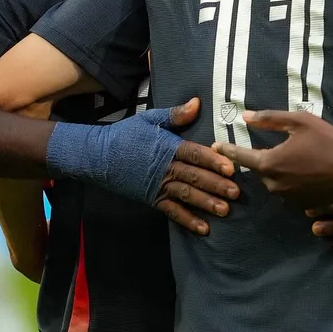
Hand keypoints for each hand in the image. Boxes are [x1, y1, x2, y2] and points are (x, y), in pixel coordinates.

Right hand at [47, 98, 238, 236]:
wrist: (97, 156)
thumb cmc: (127, 135)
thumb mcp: (150, 119)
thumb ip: (175, 115)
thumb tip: (197, 103)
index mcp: (168, 147)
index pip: (195, 154)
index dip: (213, 161)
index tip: (230, 168)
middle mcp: (166, 168)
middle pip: (194, 177)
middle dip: (216, 185)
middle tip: (235, 193)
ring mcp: (158, 186)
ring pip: (186, 195)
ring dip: (206, 203)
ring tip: (225, 210)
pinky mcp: (152, 199)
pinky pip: (172, 211)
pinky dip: (187, 220)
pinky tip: (203, 228)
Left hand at [212, 110, 332, 206]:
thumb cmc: (327, 140)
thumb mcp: (300, 122)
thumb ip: (270, 119)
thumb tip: (245, 117)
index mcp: (269, 163)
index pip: (240, 156)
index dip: (228, 149)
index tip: (216, 145)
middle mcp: (273, 184)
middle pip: (260, 170)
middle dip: (266, 159)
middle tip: (284, 148)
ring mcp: (287, 198)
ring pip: (274, 182)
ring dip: (280, 172)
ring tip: (300, 161)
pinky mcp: (300, 206)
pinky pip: (288, 192)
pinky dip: (292, 183)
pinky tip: (308, 173)